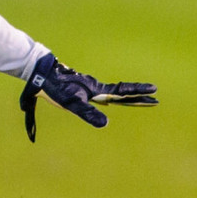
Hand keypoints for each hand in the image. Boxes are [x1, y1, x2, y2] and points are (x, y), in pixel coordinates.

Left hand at [21, 52, 155, 140]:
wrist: (41, 73)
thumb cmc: (56, 88)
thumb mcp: (72, 104)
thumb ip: (88, 113)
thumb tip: (106, 124)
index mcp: (97, 90)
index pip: (123, 93)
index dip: (138, 93)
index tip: (154, 92)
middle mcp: (96, 88)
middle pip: (122, 93)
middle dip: (138, 97)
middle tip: (155, 99)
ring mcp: (88, 87)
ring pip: (112, 93)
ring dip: (127, 96)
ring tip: (139, 99)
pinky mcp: (80, 88)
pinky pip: (101, 94)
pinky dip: (111, 97)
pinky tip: (108, 99)